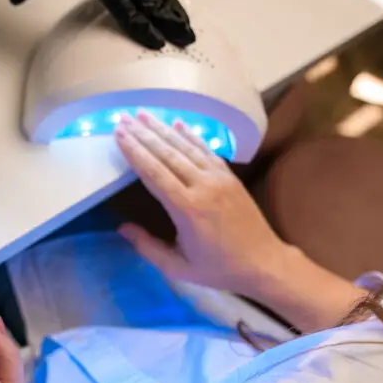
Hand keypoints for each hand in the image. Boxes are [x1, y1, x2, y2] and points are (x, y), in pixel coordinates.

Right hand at [114, 111, 289, 296]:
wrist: (263, 263)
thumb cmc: (218, 268)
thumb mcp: (178, 267)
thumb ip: (148, 247)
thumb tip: (122, 228)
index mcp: (187, 208)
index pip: (154, 172)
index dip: (135, 152)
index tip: (119, 134)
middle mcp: (202, 186)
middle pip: (167, 154)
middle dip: (143, 134)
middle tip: (123, 118)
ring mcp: (218, 178)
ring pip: (186, 147)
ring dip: (163, 129)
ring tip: (143, 114)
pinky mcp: (230, 177)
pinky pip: (206, 150)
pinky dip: (191, 135)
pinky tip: (178, 123)